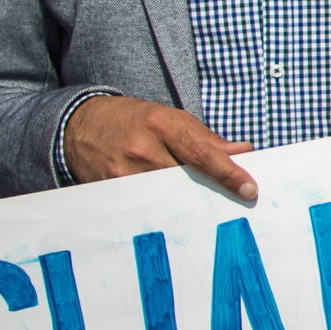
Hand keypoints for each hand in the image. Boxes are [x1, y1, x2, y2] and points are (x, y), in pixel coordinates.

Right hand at [64, 96, 255, 199]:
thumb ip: (207, 138)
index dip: (229, 173)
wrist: (80, 126)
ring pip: (169, 198)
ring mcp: (123, 174)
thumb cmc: (134, 120)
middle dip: (211, 191)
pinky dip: (163, 209)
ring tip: (201, 207)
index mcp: (161, 125)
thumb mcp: (171, 118)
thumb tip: (243, 152)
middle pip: (188, 180)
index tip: (249, 189)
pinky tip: (171, 212)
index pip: (202, 153)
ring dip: (188, 203)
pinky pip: (145, 207)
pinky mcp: (110, 193)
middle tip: (231, 203)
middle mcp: (142, 150)